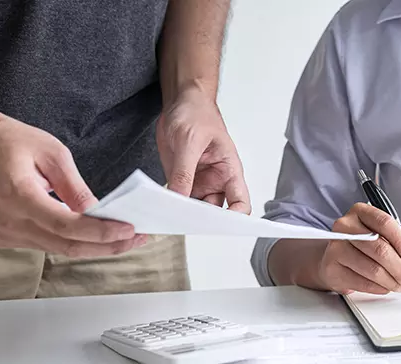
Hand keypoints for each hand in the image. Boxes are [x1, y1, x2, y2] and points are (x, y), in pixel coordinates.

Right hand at [0, 112, 142, 256]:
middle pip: (66, 246)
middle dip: (106, 245)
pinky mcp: (7, 237)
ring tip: (124, 238)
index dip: (100, 232)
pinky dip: (75, 242)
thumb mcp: (53, 153)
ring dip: (94, 246)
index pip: (66, 226)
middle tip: (136, 239)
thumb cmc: (11, 142)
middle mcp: (8, 221)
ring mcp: (5, 233)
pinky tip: (97, 235)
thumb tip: (100, 213)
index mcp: (18, 195)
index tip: (129, 230)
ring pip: (60, 249)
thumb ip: (76, 187)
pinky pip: (49, 245)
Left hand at [156, 85, 249, 213]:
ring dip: (183, 213)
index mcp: (229, 170)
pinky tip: (160, 207)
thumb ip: (184, 171)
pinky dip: (169, 205)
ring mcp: (199, 181)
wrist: (181, 102)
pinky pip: (177, 199)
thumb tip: (178, 197)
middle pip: (215, 212)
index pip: (240, 203)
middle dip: (202, 220)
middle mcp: (216, 180)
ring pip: (194, 208)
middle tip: (185, 223)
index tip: (220, 226)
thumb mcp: (189, 141)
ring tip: (169, 217)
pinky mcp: (181, 179)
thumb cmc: (196, 113)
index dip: (234, 218)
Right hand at [318, 203, 400, 294]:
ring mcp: (335, 247)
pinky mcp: (331, 268)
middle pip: (380, 249)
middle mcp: (344, 226)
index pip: (386, 224)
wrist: (335, 259)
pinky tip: (385, 287)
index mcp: (361, 211)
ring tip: (400, 285)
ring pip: (372, 269)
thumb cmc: (364, 245)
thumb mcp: (388, 235)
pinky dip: (379, 288)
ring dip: (392, 281)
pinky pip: (362, 283)